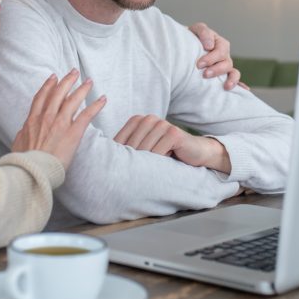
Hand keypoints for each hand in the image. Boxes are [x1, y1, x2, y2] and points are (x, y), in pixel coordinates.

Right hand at [11, 70, 105, 168]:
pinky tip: (103, 99)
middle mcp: (47, 117)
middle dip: (67, 81)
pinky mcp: (73, 132)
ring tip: (89, 81)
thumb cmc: (25, 160)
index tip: (53, 77)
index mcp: (33, 119)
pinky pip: (87, 114)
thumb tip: (22, 131)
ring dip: (82, 88)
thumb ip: (22, 134)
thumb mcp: (18, 143)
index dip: (48, 85)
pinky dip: (96, 105)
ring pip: (73, 99)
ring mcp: (61, 123)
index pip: (42, 97)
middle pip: (59, 93)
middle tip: (74, 72)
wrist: (33, 170)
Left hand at [113, 114, 231, 173]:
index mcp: (138, 120)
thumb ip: (130, 150)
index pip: (120, 139)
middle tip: (126, 179)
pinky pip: (159, 152)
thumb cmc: (167, 154)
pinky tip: (158, 169)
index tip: (113, 172)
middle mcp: (149, 119)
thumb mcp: (146, 149)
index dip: (117, 157)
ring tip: (140, 178)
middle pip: (131, 146)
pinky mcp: (173, 133)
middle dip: (129, 164)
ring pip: (144, 150)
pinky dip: (157, 162)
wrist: (195, 152)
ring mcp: (162, 124)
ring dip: (143, 165)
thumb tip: (103, 161)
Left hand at [189, 22, 240, 89]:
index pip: (220, 51)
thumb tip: (210, 46)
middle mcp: (225, 56)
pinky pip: (234, 81)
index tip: (199, 65)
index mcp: (221, 44)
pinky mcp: (222, 76)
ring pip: (234, 73)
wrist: (186, 47)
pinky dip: (240, 85)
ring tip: (226, 87)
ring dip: (232, 80)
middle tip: (205, 74)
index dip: (211, 58)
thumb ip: (204, 33)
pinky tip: (244, 90)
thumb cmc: (192, 38)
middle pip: (227, 64)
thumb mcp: (197, 30)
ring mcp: (225, 67)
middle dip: (217, 70)